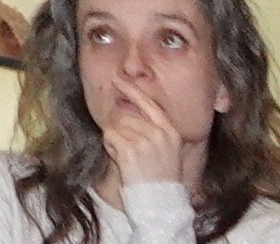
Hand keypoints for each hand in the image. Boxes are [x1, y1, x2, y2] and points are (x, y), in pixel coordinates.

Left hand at [92, 58, 198, 189]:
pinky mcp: (130, 150)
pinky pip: (109, 136)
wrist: (159, 200)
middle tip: (128, 150)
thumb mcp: (167, 149)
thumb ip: (154, 129)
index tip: (117, 79)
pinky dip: (109, 147)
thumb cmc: (160, 176)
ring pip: (116, 126)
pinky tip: (121, 159)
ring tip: (127, 157)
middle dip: (120, 130)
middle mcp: (159, 133)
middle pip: (126, 116)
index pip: (149, 103)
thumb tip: (130, 107)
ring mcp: (145, 141)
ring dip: (115, 140)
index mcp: (170, 131)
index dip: (131, 89)